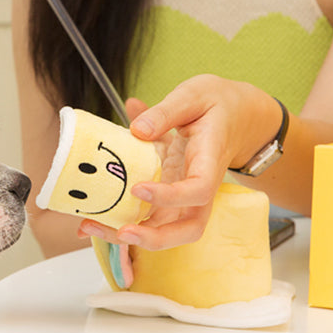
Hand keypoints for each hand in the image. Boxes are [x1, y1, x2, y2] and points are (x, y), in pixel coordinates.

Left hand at [77, 74, 279, 249]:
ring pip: (168, 231)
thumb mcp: (194, 94)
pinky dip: (124, 223)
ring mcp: (187, 197)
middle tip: (122, 232)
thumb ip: (165, 111)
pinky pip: (151, 219)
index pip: (199, 190)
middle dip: (156, 238)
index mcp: (210, 160)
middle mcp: (201, 187)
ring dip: (133, 237)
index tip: (138, 188)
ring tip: (94, 228)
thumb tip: (136, 129)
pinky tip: (94, 220)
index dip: (171, 196)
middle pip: (190, 228)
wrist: (238, 116)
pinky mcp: (172, 198)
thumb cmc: (218, 105)